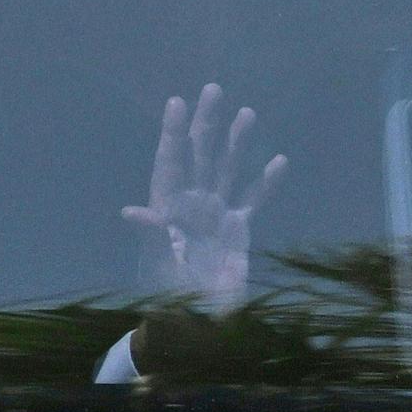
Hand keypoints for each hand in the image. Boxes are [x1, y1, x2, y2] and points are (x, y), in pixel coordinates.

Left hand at [123, 83, 285, 314]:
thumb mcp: (156, 265)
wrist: (192, 323)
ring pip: (227, 169)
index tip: (177, 102)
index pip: (170, 162)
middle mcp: (191, 203)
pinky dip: (266, 182)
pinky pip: (252, 200)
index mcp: (167, 207)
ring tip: (247, 112)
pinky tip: (279, 160)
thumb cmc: (164, 295)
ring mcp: (215, 214)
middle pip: (199, 155)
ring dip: (236, 143)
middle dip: (206, 123)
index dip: (173, 133)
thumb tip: (131, 211)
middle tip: (213, 89)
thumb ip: (150, 236)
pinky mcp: (237, 231)